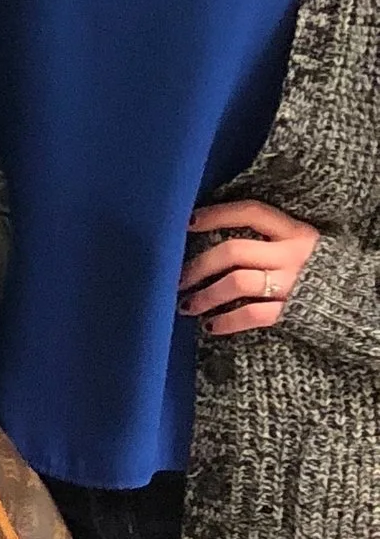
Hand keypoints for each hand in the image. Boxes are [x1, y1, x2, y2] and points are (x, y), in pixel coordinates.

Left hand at [182, 200, 319, 335]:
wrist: (364, 300)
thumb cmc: (323, 270)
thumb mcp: (302, 244)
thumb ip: (270, 239)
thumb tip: (217, 239)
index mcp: (295, 231)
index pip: (251, 212)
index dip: (217, 214)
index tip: (186, 222)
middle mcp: (293, 254)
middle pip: (233, 251)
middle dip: (198, 264)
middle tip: (177, 277)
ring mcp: (293, 283)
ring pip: (237, 283)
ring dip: (205, 295)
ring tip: (187, 305)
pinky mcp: (295, 311)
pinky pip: (253, 315)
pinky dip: (228, 321)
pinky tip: (211, 326)